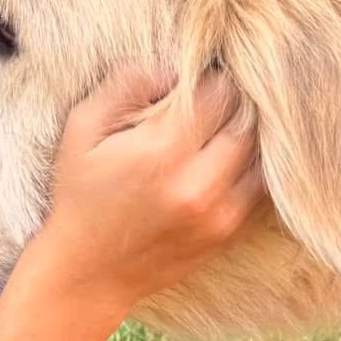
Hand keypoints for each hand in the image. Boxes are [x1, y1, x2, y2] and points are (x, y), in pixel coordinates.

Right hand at [32, 66, 259, 315]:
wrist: (88, 275)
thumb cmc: (80, 196)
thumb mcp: (82, 130)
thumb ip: (126, 84)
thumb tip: (174, 66)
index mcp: (161, 152)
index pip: (219, 92)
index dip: (210, 79)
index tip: (195, 82)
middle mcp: (198, 184)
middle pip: (246, 120)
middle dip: (232, 104)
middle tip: (211, 103)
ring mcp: (219, 214)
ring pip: (260, 153)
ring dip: (245, 135)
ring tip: (220, 130)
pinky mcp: (228, 234)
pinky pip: (258, 186)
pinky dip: (248, 166)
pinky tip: (223, 160)